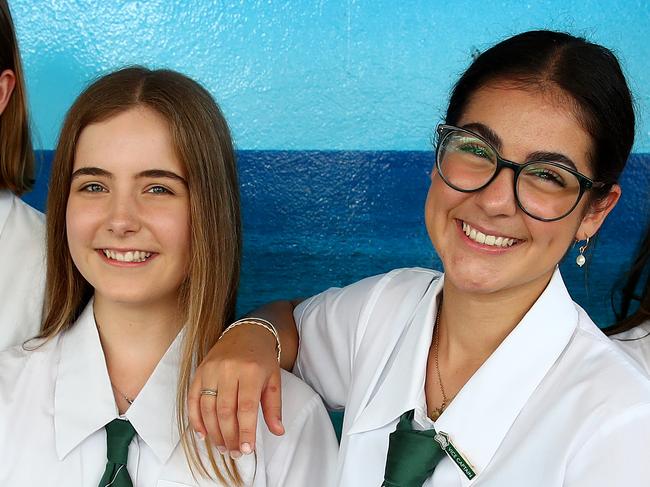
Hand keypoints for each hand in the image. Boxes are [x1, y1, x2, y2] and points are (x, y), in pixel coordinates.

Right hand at [189, 323, 284, 456]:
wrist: (246, 332)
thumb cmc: (262, 359)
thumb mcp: (274, 380)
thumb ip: (274, 407)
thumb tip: (278, 432)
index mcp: (251, 371)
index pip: (246, 408)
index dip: (245, 431)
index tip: (246, 449)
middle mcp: (229, 370)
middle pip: (225, 411)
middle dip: (229, 436)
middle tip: (234, 453)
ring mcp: (211, 370)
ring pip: (208, 408)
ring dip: (213, 432)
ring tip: (222, 447)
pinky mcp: (199, 371)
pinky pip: (193, 399)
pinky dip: (196, 419)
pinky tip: (203, 434)